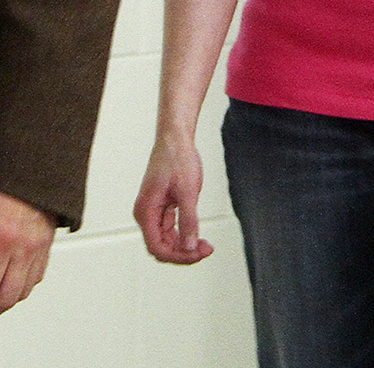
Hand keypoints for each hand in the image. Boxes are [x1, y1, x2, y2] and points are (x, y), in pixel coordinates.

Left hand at [0, 192, 56, 312]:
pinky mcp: (48, 240)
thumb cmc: (6, 188)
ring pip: (24, 290)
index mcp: (3, 238)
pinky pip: (38, 274)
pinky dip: (26, 281)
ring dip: (9, 296)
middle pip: (8, 297)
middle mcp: (22, 245)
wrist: (32, 163)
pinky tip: (14, 277)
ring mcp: (38, 244)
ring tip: (1, 291)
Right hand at [133, 137, 213, 264]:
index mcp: (145, 211)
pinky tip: (198, 234)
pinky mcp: (162, 206)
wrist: (175, 138)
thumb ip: (188, 220)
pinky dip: (184, 233)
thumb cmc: (178, 159)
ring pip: (167, 239)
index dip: (178, 255)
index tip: (198, 253)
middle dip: (184, 252)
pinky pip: (170, 228)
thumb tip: (190, 246)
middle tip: (207, 249)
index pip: (157, 247)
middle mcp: (145, 214)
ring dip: (185, 244)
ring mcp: (153, 210)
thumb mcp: (188, 190)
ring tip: (205, 245)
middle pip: (161, 246)